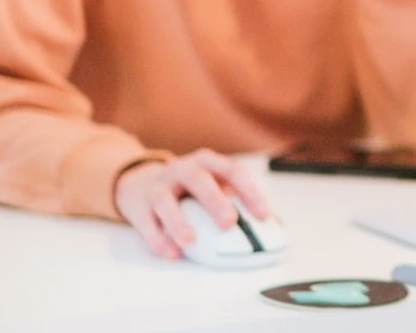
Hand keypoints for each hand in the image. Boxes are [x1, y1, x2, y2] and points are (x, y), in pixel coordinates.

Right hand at [113, 149, 273, 259]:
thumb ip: (239, 201)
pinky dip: (159, 239)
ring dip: (179, 222)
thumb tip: (276, 224)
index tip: (264, 215)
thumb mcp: (213, 185)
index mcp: (208, 162)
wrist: (140, 183)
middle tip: (228, 223)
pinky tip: (172, 252)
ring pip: (166, 201)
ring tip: (191, 242)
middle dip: (215, 201)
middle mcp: (183, 169)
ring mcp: (159, 186)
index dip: (250, 192)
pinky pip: (146, 224)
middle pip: (199, 180)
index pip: (233, 171)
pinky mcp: (139, 207)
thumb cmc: (188, 188)